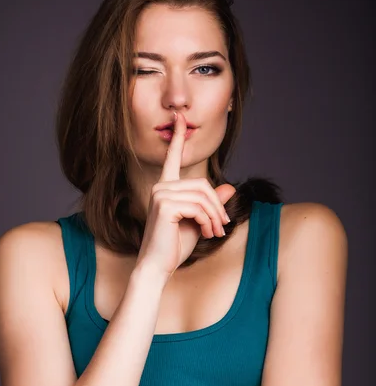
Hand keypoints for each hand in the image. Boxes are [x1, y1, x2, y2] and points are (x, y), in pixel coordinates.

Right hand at [135, 111, 235, 278]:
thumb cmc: (175, 247)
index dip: (178, 138)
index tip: (179, 118)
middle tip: (223, 227)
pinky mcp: (165, 205)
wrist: (158, 267)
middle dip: (217, 206)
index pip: (172, 159)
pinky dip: (209, 221)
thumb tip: (229, 187)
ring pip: (203, 196)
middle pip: (202, 184)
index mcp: (166, 188)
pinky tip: (208, 234)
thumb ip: (212, 204)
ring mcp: (160, 194)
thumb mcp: (200, 222)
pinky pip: (199, 206)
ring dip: (215, 216)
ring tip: (216, 233)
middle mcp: (161, 187)